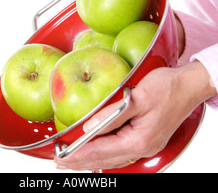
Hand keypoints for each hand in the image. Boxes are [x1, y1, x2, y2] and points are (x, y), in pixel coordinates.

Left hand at [55, 61, 214, 170]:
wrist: (189, 84)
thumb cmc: (167, 87)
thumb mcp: (137, 97)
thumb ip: (112, 114)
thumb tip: (87, 127)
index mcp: (139, 139)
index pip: (101, 151)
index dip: (78, 154)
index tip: (60, 156)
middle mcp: (142, 147)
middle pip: (105, 159)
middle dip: (81, 162)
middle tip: (59, 163)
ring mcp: (146, 145)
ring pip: (113, 158)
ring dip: (91, 159)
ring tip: (73, 160)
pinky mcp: (147, 138)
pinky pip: (121, 152)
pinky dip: (105, 153)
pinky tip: (97, 151)